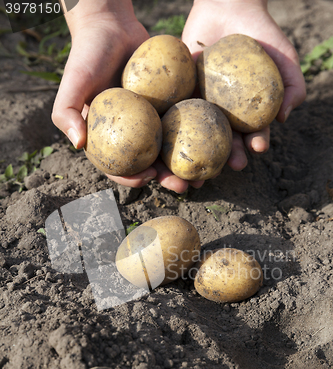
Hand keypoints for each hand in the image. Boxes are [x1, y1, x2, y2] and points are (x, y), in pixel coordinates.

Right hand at [52, 3, 203, 193]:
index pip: (118, 166)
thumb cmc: (87, 54)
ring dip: (186, 165)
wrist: (111, 23)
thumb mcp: (72, 82)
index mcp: (107, 138)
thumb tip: (78, 145)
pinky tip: (212, 144)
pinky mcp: (168, 105)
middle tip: (185, 186)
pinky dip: (197, 135)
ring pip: (171, 149)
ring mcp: (151, 121)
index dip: (132, 178)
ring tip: (204, 176)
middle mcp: (130, 134)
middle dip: (168, 179)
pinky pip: (184, 123)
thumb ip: (66, 112)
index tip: (149, 178)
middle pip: (150, 164)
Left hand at [182, 0, 305, 170]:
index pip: (253, 132)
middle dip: (230, 155)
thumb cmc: (261, 34)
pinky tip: (174, 145)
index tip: (258, 147)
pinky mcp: (180, 95)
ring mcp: (201, 105)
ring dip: (201, 155)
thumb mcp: (284, 57)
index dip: (256, 142)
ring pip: (199, 135)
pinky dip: (174, 131)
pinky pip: (176, 114)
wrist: (228, 7)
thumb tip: (284, 118)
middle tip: (233, 164)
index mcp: (247, 112)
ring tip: (204, 168)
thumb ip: (293, 85)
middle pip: (225, 140)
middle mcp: (223, 113)